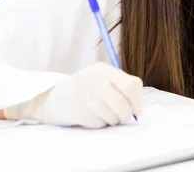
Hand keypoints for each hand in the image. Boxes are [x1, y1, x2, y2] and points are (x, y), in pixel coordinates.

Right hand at [4, 63, 142, 127]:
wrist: (53, 99)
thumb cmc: (86, 89)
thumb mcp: (103, 80)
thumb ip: (122, 89)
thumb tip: (139, 110)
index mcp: (104, 70)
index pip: (131, 85)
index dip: (137, 100)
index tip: (137, 109)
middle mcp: (94, 80)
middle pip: (122, 103)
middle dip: (126, 114)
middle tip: (124, 117)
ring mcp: (84, 96)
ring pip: (112, 116)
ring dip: (112, 120)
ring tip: (104, 114)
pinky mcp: (77, 111)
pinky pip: (99, 123)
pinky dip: (99, 123)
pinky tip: (91, 115)